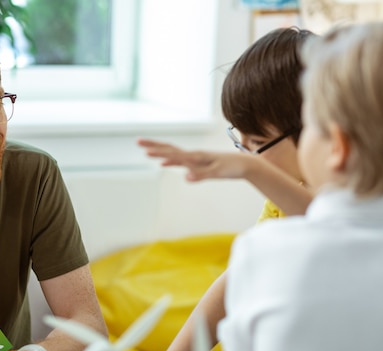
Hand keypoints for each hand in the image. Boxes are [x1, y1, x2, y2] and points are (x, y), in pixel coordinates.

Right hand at [138, 138, 254, 180]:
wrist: (244, 163)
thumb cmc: (232, 167)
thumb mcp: (217, 173)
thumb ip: (201, 175)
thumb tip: (185, 177)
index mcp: (196, 156)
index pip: (173, 154)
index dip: (159, 153)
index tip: (146, 152)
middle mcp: (193, 154)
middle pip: (169, 148)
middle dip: (153, 145)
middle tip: (137, 141)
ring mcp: (195, 157)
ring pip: (173, 152)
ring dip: (159, 150)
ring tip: (145, 149)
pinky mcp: (198, 162)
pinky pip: (179, 159)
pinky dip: (169, 159)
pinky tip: (163, 163)